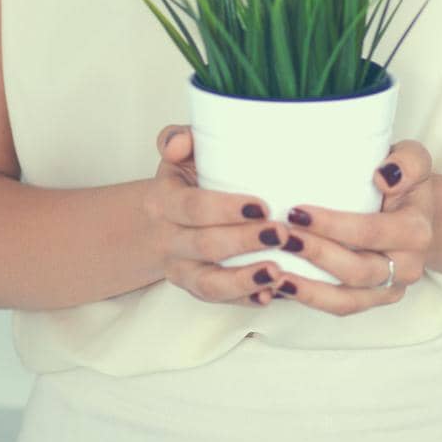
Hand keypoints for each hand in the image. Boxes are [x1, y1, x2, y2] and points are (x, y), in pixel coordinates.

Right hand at [149, 124, 290, 306]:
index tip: (260, 205)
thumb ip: (179, 139)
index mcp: (164, 202)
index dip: (225, 209)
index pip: (193, 207)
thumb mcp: (180, 154)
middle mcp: (169, 240)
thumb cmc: (184, 181)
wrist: (160, 220)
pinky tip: (271, 294)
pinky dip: (245, 300)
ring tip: (278, 273)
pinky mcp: (196, 289)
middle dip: (244, 242)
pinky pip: (219, 301)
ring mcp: (180, 270)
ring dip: (244, 280)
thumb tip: (176, 143)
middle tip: (281, 234)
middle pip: (205, 246)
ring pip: (208, 285)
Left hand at [272, 139, 435, 316]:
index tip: (296, 212)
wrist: (420, 213)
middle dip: (315, 254)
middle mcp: (408, 266)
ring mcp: (392, 288)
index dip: (332, 225)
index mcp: (416, 231)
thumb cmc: (405, 181)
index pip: (370, 232)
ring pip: (347, 299)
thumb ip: (407, 162)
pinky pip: (342, 307)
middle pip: (357, 270)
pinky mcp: (375, 300)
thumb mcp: (413, 158)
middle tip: (280, 237)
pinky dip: (311, 300)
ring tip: (275, 273)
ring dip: (308, 288)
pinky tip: (283, 286)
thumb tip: (383, 177)